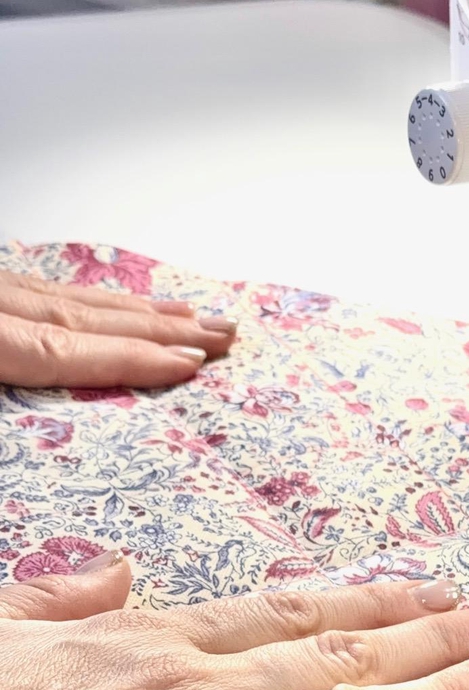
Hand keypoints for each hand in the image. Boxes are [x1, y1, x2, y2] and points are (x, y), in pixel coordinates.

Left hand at [0, 269, 236, 387]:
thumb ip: (26, 366)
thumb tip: (68, 402)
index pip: (63, 349)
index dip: (131, 358)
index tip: (190, 362)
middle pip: (85, 317)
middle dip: (160, 328)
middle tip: (222, 335)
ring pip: (73, 298)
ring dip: (138, 311)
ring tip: (193, 316)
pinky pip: (47, 288)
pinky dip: (94, 298)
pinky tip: (122, 303)